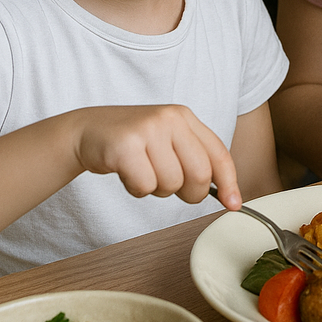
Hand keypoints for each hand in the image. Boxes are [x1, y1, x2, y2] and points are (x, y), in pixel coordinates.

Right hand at [74, 105, 242, 208]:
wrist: (88, 130)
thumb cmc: (134, 143)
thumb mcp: (168, 141)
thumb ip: (195, 159)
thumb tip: (228, 195)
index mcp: (185, 117)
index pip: (218, 154)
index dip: (230, 183)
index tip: (233, 204)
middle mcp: (169, 119)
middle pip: (199, 174)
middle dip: (190, 193)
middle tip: (171, 187)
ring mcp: (147, 129)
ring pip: (171, 184)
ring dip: (157, 189)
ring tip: (143, 171)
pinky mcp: (125, 146)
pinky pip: (145, 186)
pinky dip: (137, 189)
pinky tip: (128, 173)